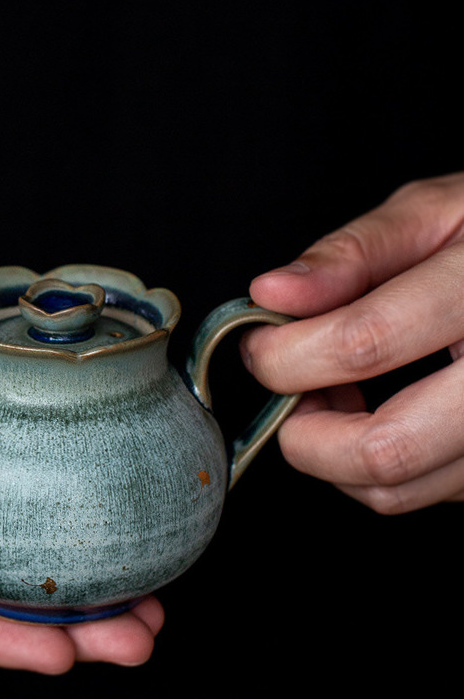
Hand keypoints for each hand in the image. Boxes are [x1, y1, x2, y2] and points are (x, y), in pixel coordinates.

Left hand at [242, 174, 463, 512]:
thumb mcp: (438, 209)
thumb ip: (353, 253)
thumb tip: (271, 294)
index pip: (364, 343)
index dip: (286, 351)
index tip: (259, 341)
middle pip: (385, 448)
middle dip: (304, 432)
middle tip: (287, 386)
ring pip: (400, 488)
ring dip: (335, 451)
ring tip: (332, 388)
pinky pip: (428, 490)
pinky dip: (378, 463)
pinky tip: (380, 406)